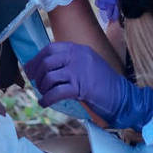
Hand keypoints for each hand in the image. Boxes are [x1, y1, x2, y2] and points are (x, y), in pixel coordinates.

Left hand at [24, 41, 152, 129]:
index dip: (36, 59)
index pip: (50, 49)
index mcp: (79, 49)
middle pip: (46, 62)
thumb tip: (45, 66)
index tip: (29, 69)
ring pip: (49, 77)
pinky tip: (44, 103)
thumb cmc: (103, 83)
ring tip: (43, 94)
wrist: (122, 96)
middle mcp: (78, 56)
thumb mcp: (87, 64)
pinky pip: (56, 93)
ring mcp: (79, 71)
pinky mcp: (81, 88)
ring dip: (42, 88)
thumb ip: (70, 61)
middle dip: (36, 74)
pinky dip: (47, 99)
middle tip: (34, 84)